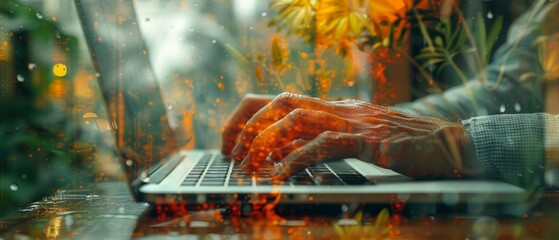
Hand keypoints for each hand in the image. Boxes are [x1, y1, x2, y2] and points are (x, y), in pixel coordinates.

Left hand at [226, 93, 482, 178]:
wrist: (451, 145)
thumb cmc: (404, 147)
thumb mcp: (356, 141)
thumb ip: (323, 142)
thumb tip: (286, 157)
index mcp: (332, 108)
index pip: (278, 100)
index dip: (248, 117)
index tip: (231, 144)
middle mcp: (338, 109)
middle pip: (278, 103)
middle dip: (247, 128)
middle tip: (232, 157)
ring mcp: (354, 121)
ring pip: (295, 118)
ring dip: (265, 142)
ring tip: (250, 168)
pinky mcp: (370, 139)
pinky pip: (325, 144)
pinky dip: (297, 159)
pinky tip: (281, 176)